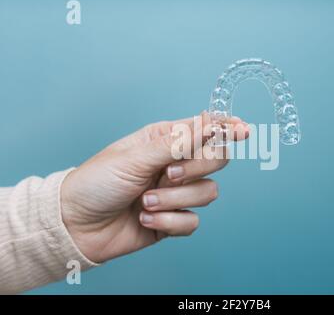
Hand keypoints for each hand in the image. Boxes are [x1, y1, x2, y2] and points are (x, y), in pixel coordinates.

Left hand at [61, 112, 248, 262]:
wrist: (77, 225)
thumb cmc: (98, 182)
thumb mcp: (135, 157)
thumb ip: (177, 142)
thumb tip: (211, 123)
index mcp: (165, 140)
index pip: (206, 129)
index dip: (227, 127)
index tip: (243, 129)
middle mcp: (176, 163)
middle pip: (217, 159)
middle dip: (195, 168)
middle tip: (167, 174)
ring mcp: (177, 192)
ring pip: (208, 193)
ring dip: (175, 199)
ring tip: (145, 202)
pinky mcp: (174, 219)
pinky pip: (193, 221)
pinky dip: (168, 222)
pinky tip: (145, 220)